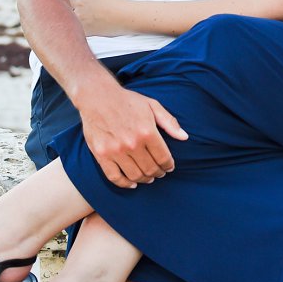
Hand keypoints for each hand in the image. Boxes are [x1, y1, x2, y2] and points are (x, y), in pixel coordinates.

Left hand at [71, 0, 131, 36]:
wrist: (125, 17)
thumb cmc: (115, 2)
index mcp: (81, 2)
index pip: (67, 1)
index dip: (68, 1)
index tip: (73, 2)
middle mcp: (79, 13)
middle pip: (67, 13)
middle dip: (69, 11)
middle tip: (76, 11)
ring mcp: (82, 24)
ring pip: (71, 23)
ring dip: (73, 21)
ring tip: (81, 19)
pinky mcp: (88, 33)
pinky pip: (78, 32)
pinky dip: (79, 29)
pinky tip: (86, 26)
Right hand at [73, 83, 188, 187]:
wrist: (97, 97)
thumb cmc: (127, 101)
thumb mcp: (153, 105)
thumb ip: (170, 122)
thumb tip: (185, 137)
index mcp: (147, 132)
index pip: (163, 158)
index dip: (168, 165)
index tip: (169, 167)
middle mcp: (132, 144)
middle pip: (150, 169)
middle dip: (158, 173)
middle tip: (160, 173)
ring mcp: (115, 151)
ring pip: (135, 175)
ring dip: (145, 179)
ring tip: (148, 177)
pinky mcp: (101, 155)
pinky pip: (114, 177)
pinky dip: (125, 184)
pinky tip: (132, 183)